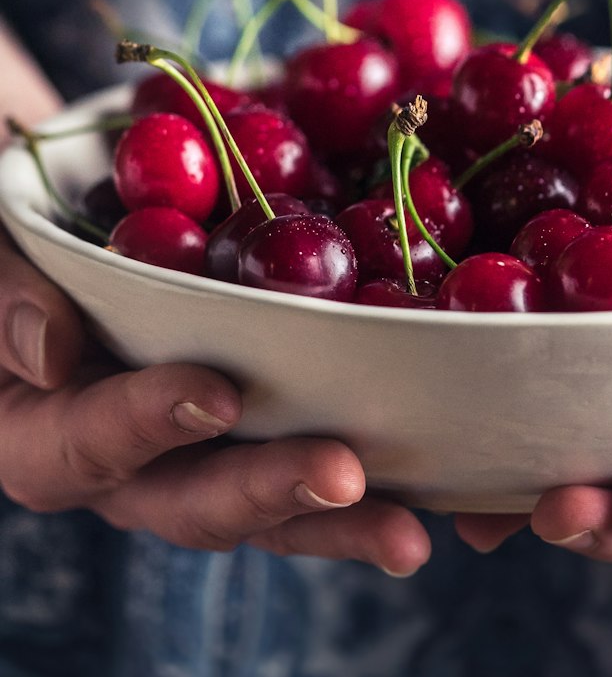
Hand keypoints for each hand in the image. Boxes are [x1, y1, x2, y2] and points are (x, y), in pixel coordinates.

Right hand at [0, 227, 429, 574]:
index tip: (217, 393)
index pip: (83, 443)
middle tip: (346, 477)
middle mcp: (119, 460)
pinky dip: (371, 472)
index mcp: (36, 426)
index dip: (146, 423)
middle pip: (189, 500)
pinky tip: (440, 481)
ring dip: (337, 518)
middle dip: (268, 491)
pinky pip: (305, 455)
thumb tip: (52, 352)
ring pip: (262, 503)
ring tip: (412, 530)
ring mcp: (190, 452)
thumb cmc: (10, 221)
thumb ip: (7, 294)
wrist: (55, 210)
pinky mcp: (250, 429)